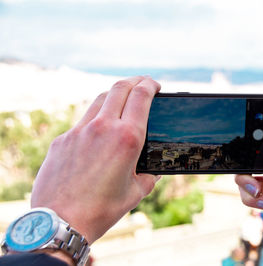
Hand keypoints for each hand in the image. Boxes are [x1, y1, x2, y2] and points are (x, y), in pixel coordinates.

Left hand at [31, 76, 160, 244]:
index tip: (154, 85)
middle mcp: (103, 128)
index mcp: (127, 138)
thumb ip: (150, 175)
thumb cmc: (102, 209)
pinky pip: (83, 120)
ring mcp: (80, 131)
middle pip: (119, 88)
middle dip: (134, 81)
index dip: (150, 85)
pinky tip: (100, 129)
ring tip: (122, 99)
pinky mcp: (63, 139)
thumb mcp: (136, 192)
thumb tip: (154, 169)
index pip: (141, 96)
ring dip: (114, 94)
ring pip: (99, 99)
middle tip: (142, 83)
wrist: (62, 221)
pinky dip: (96, 117)